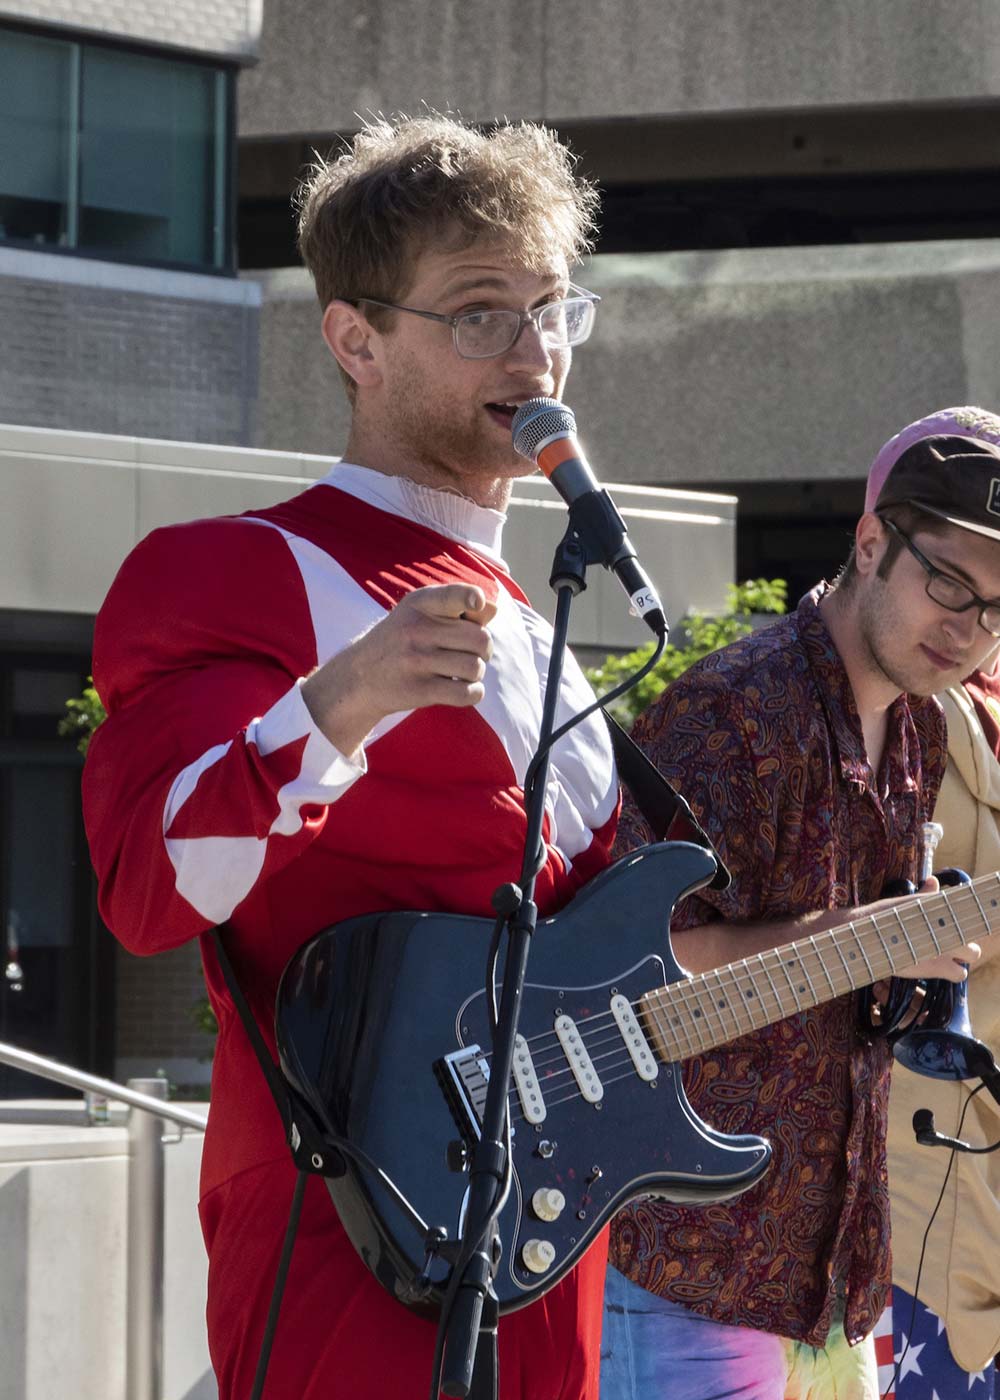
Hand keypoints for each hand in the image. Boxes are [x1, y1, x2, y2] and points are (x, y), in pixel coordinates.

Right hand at [301, 584, 496, 756]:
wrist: (361, 676)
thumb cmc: (403, 640)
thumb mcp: (421, 613)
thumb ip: (458, 606)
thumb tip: (492, 608)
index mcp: (421, 604)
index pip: (454, 596)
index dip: (471, 598)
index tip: (476, 604)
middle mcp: (417, 630)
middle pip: (480, 639)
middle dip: (484, 650)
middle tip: (469, 653)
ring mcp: (417, 660)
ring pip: (475, 667)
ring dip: (475, 673)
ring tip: (460, 671)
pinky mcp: (419, 690)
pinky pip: (467, 693)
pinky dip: (474, 693)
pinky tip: (463, 688)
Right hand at [892, 879, 981, 982]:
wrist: (866, 937)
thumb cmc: (882, 918)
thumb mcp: (905, 904)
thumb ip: (924, 895)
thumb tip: (933, 880)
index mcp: (939, 905)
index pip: (966, 910)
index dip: (964, 920)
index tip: (956, 925)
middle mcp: (946, 923)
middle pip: (973, 931)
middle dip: (965, 939)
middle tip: (949, 942)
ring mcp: (945, 945)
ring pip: (973, 953)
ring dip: (963, 956)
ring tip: (945, 955)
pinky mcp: (939, 966)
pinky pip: (960, 974)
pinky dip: (953, 973)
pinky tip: (941, 969)